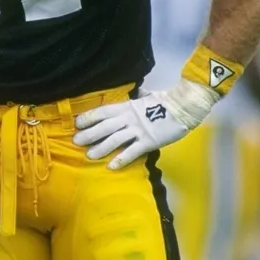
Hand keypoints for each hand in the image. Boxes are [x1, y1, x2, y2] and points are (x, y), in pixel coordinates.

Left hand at [73, 90, 193, 170]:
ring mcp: (138, 130)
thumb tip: (138, 93)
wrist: (184, 107)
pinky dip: (121, 159)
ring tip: (89, 156)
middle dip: (89, 134)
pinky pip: (132, 152)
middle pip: (104, 127)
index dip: (89, 117)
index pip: (103, 111)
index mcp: (127, 106)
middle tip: (76, 142)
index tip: (76, 123)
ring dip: (101, 148)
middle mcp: (129, 118)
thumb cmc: (167, 100)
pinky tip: (111, 166)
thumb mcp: (148, 96)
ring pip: (114, 140)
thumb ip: (139, 97)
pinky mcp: (148, 141)